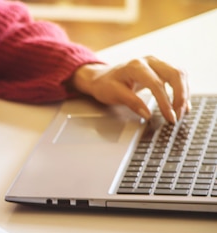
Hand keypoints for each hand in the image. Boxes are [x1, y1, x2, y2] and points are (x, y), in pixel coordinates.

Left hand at [71, 56, 189, 122]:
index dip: (165, 102)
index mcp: (136, 66)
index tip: (170, 117)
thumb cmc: (105, 85)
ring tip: (181, 111)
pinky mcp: (161, 69)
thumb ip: (132, 103)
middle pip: (175, 74)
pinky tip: (182, 104)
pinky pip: (178, 77)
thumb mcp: (114, 94)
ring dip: (184, 93)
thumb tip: (148, 114)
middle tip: (178, 115)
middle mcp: (149, 61)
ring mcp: (157, 63)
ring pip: (180, 74)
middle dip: (180, 96)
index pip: (156, 84)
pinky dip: (183, 90)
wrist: (102, 77)